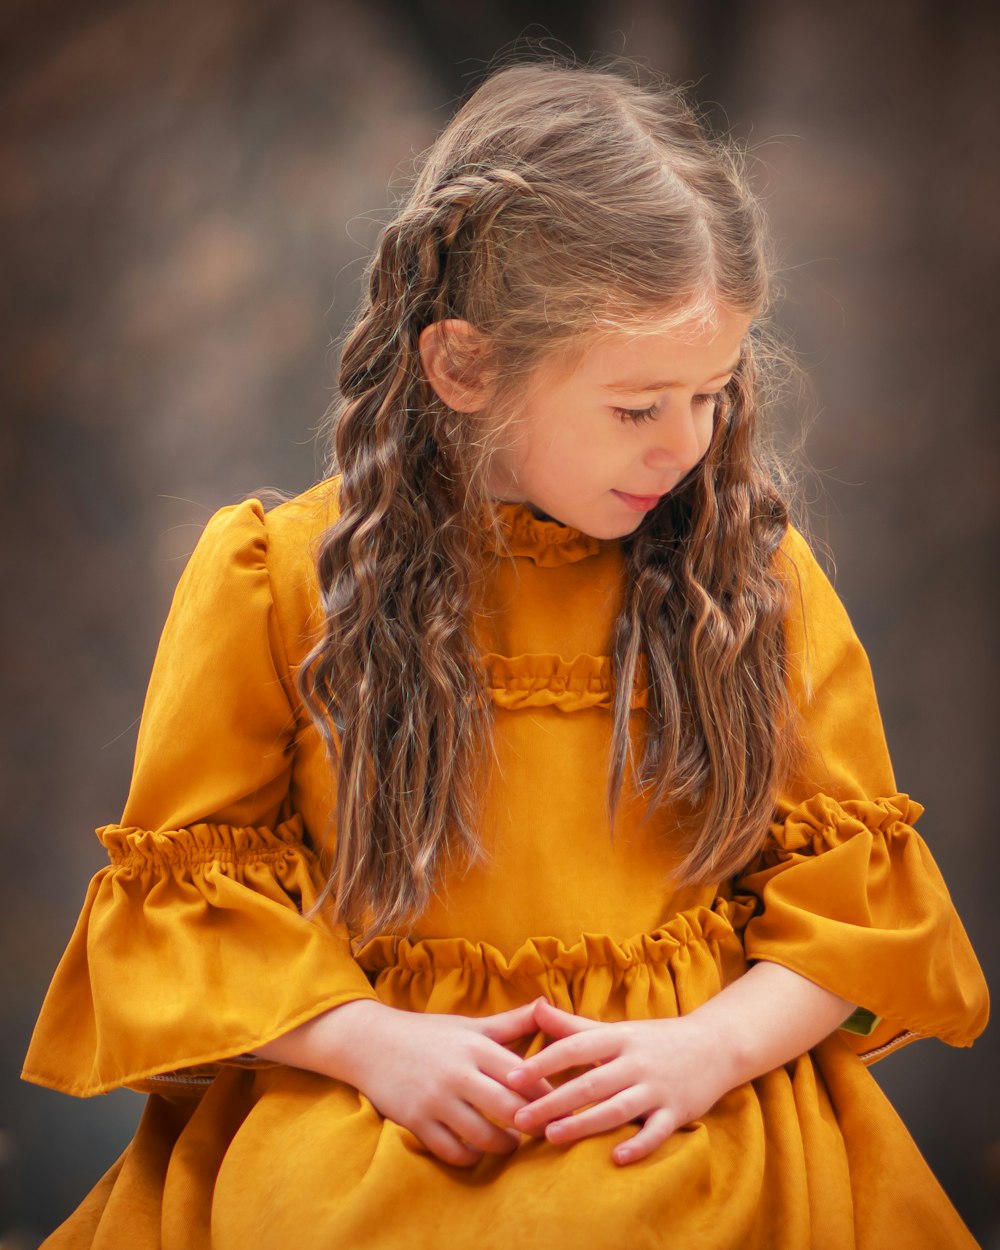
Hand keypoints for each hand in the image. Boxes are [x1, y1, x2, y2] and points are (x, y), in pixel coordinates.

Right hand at [299, 998, 551, 1167]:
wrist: (371, 1043)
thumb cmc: (430, 1034)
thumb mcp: (471, 1024)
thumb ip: (512, 1021)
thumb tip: (548, 1004)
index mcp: (476, 1046)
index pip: (524, 1075)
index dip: (548, 1094)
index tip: (562, 1105)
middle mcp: (459, 1072)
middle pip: (510, 1108)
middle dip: (533, 1125)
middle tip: (545, 1132)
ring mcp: (436, 1099)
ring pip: (484, 1135)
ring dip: (504, 1146)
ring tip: (512, 1144)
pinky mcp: (416, 1121)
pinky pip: (452, 1151)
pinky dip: (470, 1157)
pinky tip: (477, 1152)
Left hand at [506, 999, 734, 1165]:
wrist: (714, 1046)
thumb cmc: (654, 1039)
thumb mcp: (615, 1028)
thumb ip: (573, 1025)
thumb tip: (534, 1008)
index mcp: (617, 1038)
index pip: (574, 1048)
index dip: (542, 1061)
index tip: (511, 1076)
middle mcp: (635, 1061)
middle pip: (589, 1083)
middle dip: (553, 1102)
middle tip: (520, 1119)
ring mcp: (658, 1087)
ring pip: (617, 1108)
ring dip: (584, 1123)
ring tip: (552, 1137)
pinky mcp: (678, 1111)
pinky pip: (656, 1131)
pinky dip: (638, 1145)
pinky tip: (615, 1158)